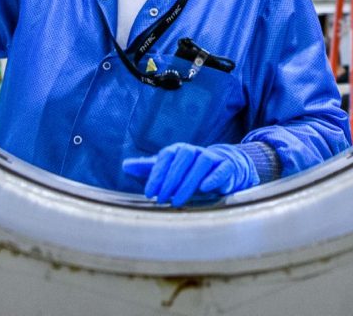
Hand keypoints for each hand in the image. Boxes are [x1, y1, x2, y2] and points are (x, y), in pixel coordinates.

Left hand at [121, 142, 257, 206]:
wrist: (223, 167)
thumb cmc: (190, 172)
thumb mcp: (168, 170)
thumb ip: (149, 169)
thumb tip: (125, 166)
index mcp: (179, 150)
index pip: (166, 157)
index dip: (157, 174)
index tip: (149, 193)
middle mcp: (195, 151)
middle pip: (183, 158)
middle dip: (170, 179)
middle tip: (161, 200)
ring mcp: (212, 157)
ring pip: (202, 162)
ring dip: (189, 181)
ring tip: (178, 201)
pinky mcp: (227, 167)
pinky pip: (222, 169)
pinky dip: (214, 177)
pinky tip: (205, 188)